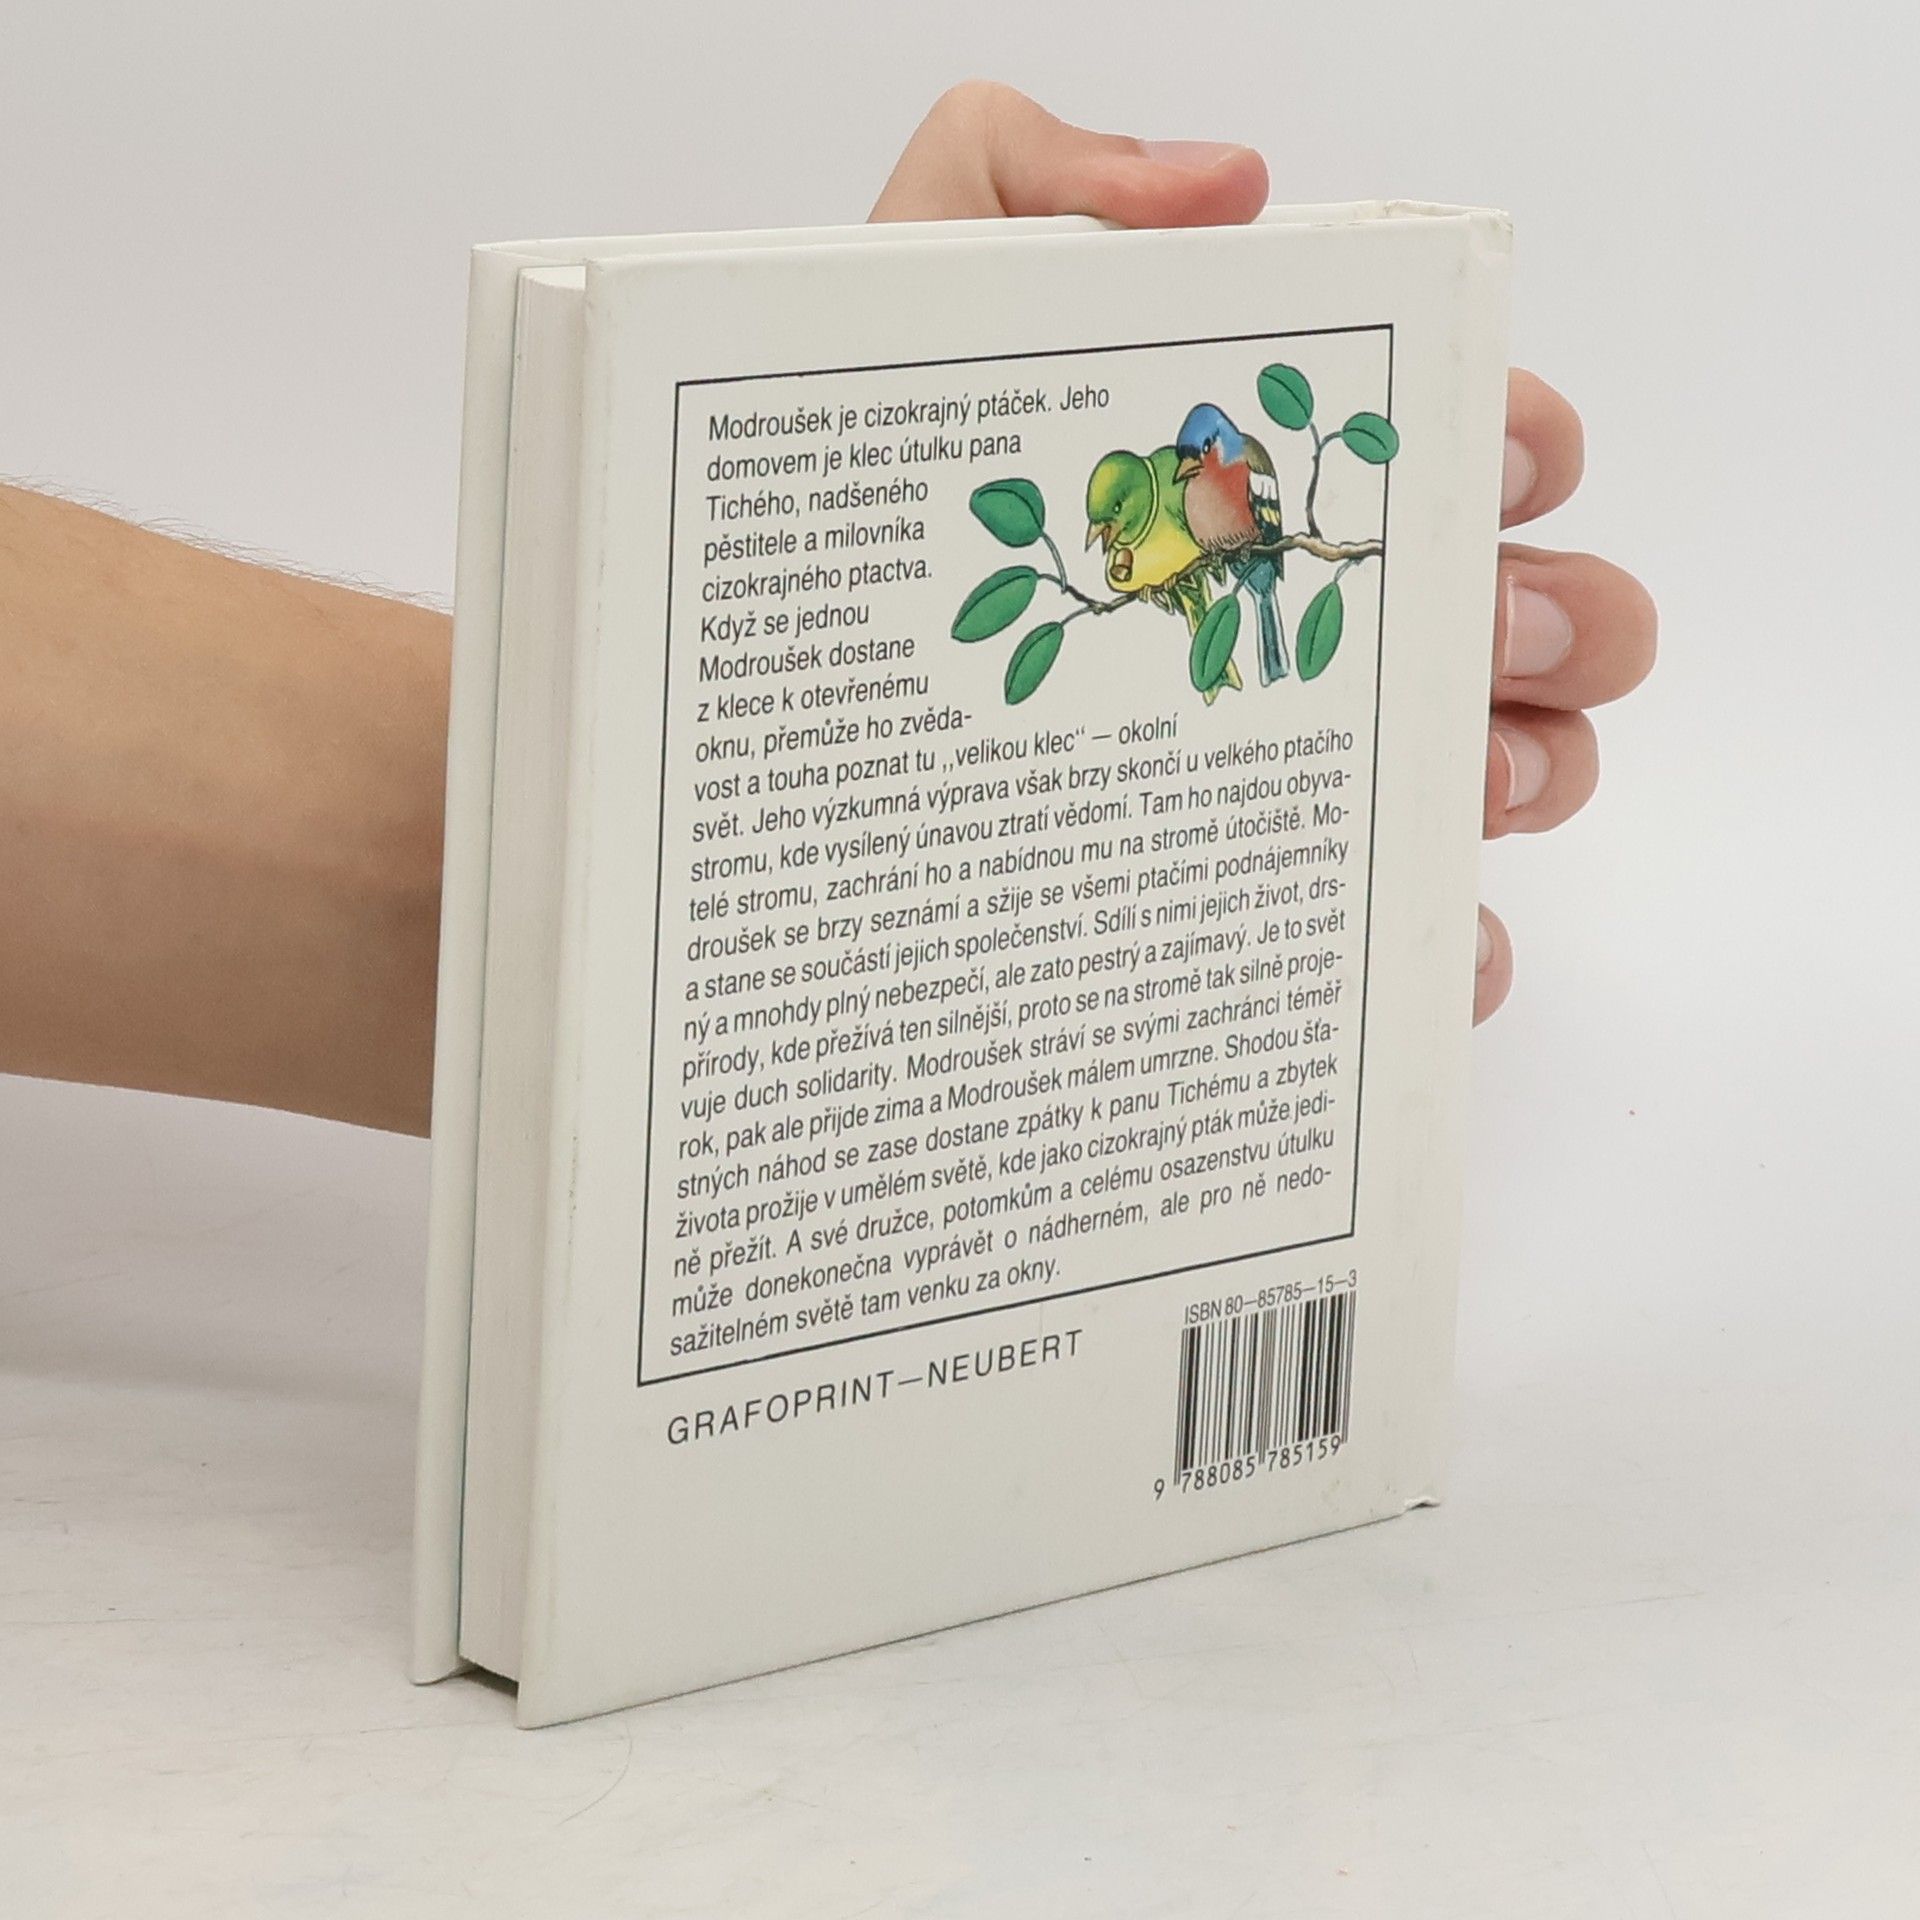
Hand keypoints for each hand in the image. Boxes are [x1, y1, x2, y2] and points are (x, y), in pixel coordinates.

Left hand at [871, 83, 1656, 1022]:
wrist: (716, 733)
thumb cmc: (815, 531)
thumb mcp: (891, 317)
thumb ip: (1025, 181)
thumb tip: (1227, 185)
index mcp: (1242, 482)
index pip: (1441, 441)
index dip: (1509, 438)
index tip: (1491, 462)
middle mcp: (1284, 622)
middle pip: (1511, 612)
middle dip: (1554, 614)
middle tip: (1484, 630)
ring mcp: (1271, 779)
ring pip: (1492, 775)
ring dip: (1527, 770)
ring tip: (1467, 783)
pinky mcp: (1237, 918)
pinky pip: (1390, 952)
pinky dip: (1447, 956)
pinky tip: (1433, 957)